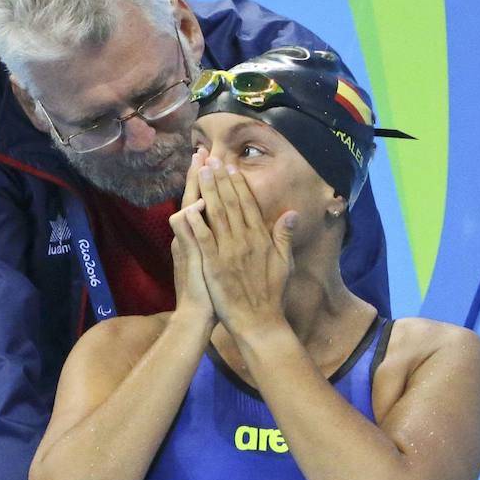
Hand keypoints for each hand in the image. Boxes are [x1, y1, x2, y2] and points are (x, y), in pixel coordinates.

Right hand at [168, 150, 217, 333]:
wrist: (200, 313)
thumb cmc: (215, 288)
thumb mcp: (221, 259)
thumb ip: (230, 237)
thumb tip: (238, 219)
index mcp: (206, 235)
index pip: (210, 201)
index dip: (214, 181)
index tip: (216, 158)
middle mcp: (194, 236)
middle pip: (198, 199)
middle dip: (201, 176)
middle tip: (203, 151)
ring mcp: (189, 245)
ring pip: (189, 211)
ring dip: (193, 190)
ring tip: (197, 167)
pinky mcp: (189, 259)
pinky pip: (186, 238)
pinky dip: (189, 223)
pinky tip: (193, 207)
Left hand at [196, 157, 295, 336]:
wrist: (259, 320)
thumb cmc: (272, 293)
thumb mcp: (284, 263)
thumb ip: (285, 236)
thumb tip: (291, 213)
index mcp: (261, 239)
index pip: (247, 204)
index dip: (238, 184)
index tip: (230, 167)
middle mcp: (245, 241)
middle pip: (230, 204)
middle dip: (219, 180)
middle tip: (210, 159)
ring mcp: (228, 252)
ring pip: (216, 215)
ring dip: (208, 191)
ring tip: (199, 171)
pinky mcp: (214, 265)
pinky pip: (203, 239)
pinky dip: (196, 222)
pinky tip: (188, 206)